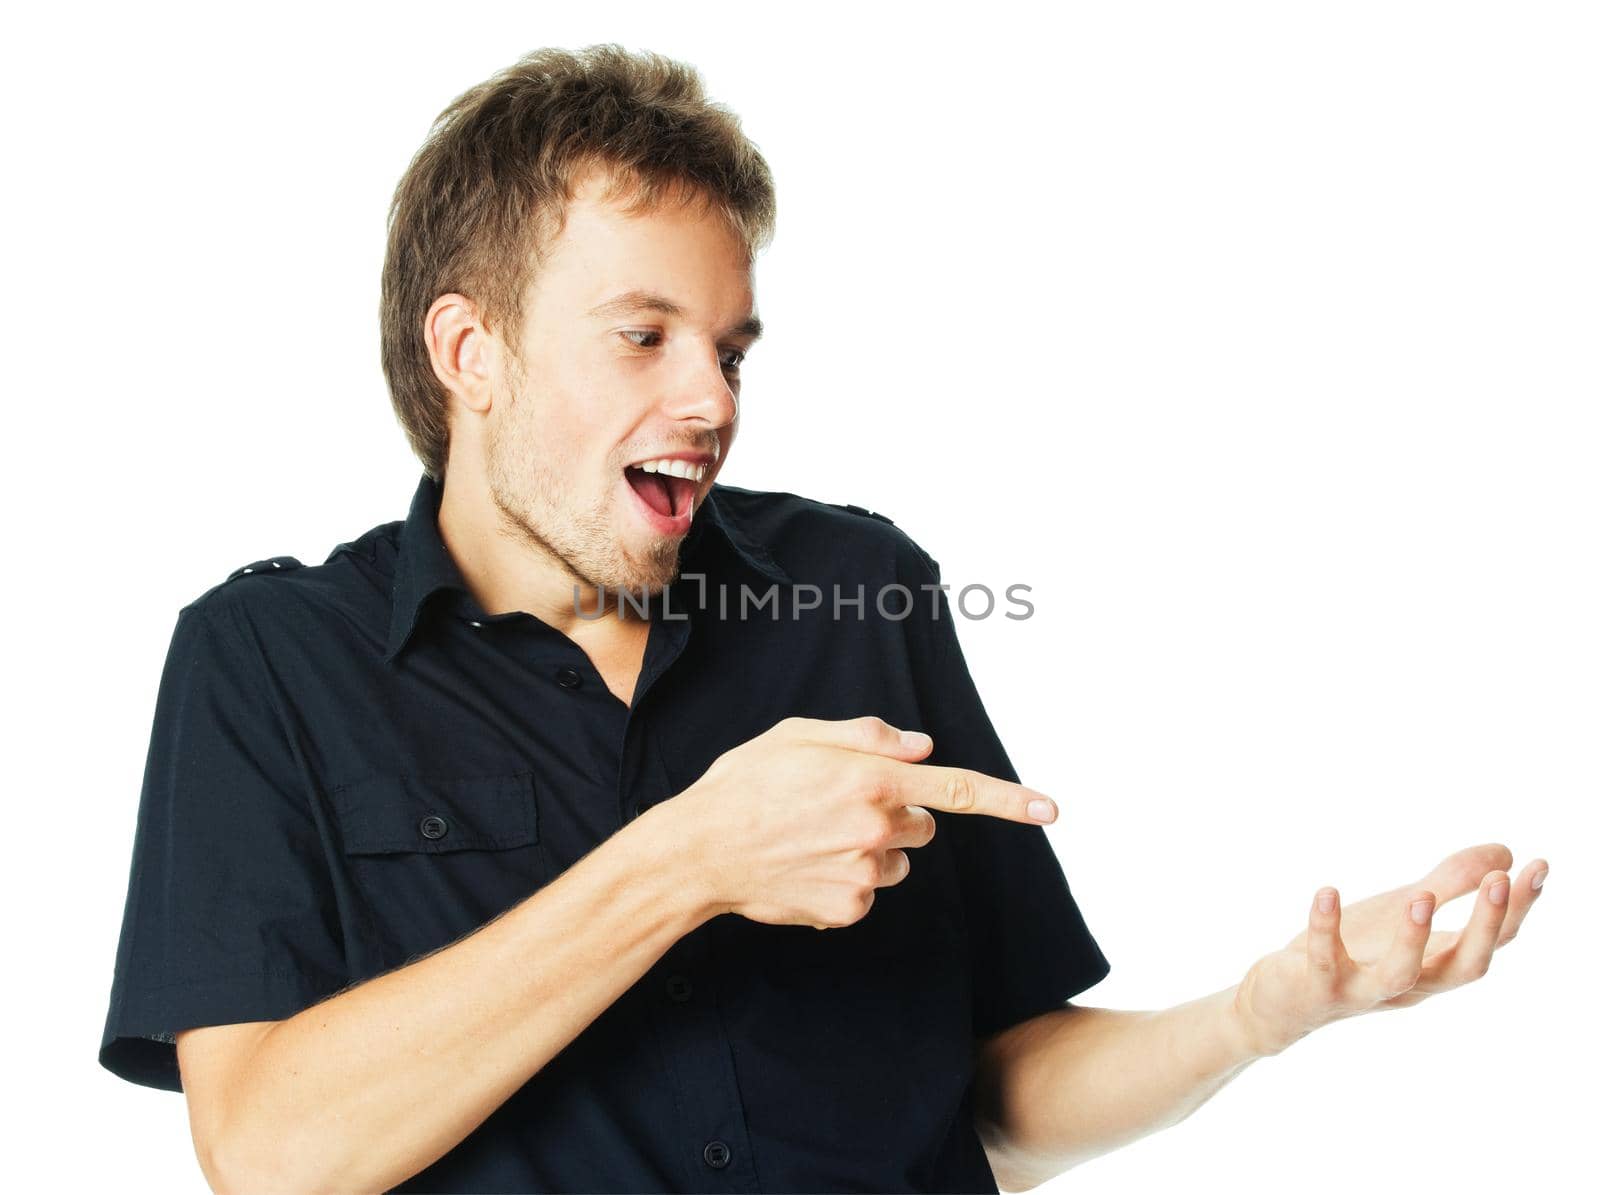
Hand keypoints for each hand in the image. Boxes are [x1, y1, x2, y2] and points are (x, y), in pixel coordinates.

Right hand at [670, 715, 1058, 928]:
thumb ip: (868, 736)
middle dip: (897, 815)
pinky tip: (805, 868)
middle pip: (924, 825)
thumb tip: (923, 747)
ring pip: (898, 861)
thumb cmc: (746, 783)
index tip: (1051, 811)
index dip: (1008, 800)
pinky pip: (868, 892)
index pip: (957, 790)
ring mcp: (864, 873)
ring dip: (872, 850)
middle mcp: (876, 827)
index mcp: (871, 777)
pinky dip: (846, 881)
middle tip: (839, 806)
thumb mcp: (800, 735)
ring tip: (813, 838)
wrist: (700, 851)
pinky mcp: (848, 909)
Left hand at [1230, 843, 1548, 1056]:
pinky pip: (1324, 958)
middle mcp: (1410, 985)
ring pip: (1400, 976)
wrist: (1282, 1003)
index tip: (1539, 866)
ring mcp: (1364, 990)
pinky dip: (1324, 926)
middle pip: (1464, 968)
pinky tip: (1327, 890)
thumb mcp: (1401, 912)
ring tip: (1421, 895)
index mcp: (1436, 966)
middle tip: (1500, 881)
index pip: (1493, 943)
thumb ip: (1449, 883)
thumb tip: (1505, 853)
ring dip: (1412, 938)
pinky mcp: (1318, 986)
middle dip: (1486, 927)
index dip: (1518, 908)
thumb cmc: (1354, 952)